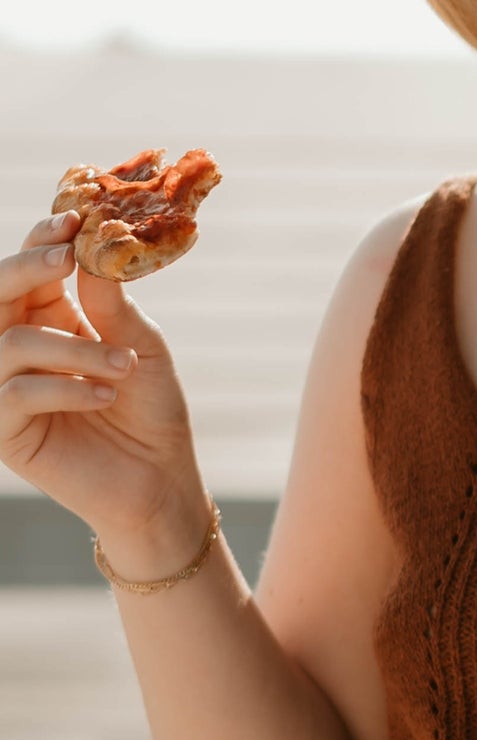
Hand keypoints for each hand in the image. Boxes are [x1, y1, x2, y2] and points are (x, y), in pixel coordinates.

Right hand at [0, 208, 201, 540]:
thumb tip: (93, 241)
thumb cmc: (154, 412)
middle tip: (67, 259)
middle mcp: (19, 348)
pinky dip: (65, 389)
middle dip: (28, 268)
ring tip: (125, 367)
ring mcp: (6, 389)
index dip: (43, 240)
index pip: (29, 268)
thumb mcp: (142, 348)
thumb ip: (112, 302)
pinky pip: (14, 394)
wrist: (162, 481)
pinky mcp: (7, 431)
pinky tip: (106, 396)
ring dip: (72, 348)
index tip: (73, 220)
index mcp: (49, 319)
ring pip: (10, 343)